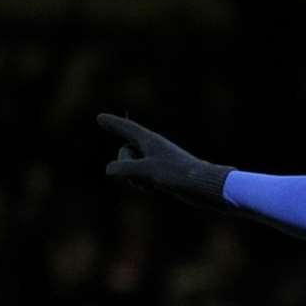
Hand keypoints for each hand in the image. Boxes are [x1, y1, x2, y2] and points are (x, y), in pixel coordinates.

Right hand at [98, 113, 232, 207]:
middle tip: (142, 176)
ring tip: (150, 185)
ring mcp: (159, 160)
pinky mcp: (164, 173)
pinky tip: (154, 188)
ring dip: (133, 178)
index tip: (99, 117)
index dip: (113, 124)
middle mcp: (154, 147)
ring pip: (132, 166)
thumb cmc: (178, 175)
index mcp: (150, 140)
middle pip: (125, 152)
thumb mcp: (147, 171)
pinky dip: (142, 183)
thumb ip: (124, 168)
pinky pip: (142, 176)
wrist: (206, 187)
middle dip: (125, 166)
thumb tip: (109, 170)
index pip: (127, 128)